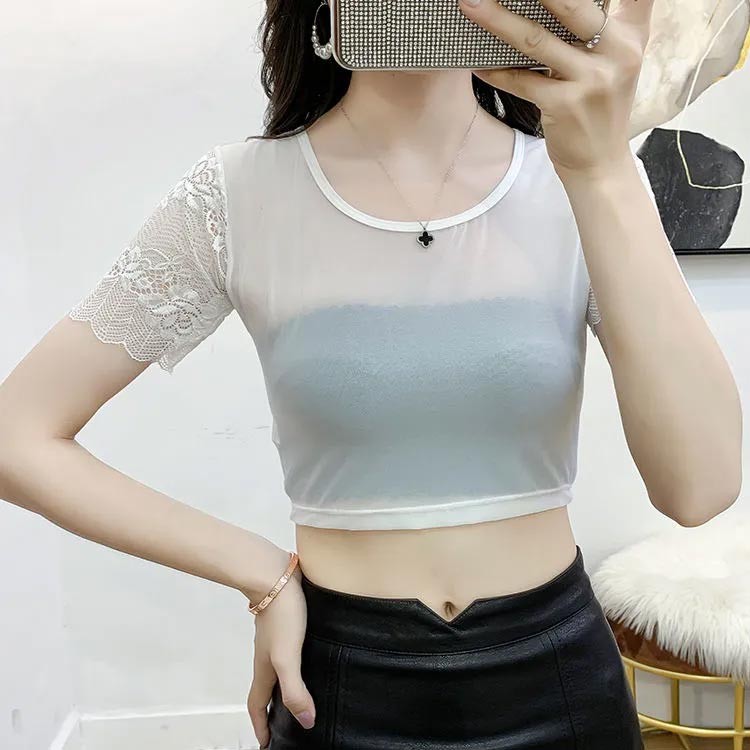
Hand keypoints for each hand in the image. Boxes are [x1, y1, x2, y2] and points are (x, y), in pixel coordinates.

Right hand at [246, 564, 314, 748]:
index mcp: (265, 669)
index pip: (258, 706)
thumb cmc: (281, 614)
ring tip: (300, 696)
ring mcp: (276, 640)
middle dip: (272, 711)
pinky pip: (290, 652)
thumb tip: (306, 721)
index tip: (267, 744)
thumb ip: (294, 688)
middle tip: (285, 726)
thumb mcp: (288, 656)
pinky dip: (296, 664)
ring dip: (284, 686)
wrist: (275, 575)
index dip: (261, 727)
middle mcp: (268, 656)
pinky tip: (312, 658)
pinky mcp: (288, 624)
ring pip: (277, 670)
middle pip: (267, 690)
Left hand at [458, 0, 654, 179]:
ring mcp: (591, 80)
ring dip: (498, 21)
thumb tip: (564, 3)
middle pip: (571, 4)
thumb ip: (610, 21)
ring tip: (470, 4)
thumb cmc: (600, 107)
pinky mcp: (565, 106)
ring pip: (536, 40)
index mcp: (631, 35)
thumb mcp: (619, 60)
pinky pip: (521, 81)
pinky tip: (475, 63)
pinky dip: (495, 71)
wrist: (600, 163)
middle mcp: (617, 53)